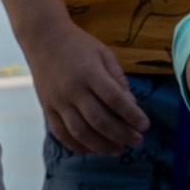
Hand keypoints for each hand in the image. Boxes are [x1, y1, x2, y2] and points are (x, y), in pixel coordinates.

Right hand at [18, 17, 149, 155]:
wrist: (43, 39)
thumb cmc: (79, 45)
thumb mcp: (105, 54)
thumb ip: (118, 79)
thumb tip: (132, 105)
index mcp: (90, 73)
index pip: (114, 99)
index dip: (131, 115)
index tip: (145, 126)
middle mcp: (72, 90)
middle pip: (98, 119)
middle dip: (120, 134)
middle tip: (137, 142)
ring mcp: (57, 101)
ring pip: (79, 131)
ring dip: (100, 145)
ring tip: (118, 151)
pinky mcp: (47, 109)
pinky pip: (61, 133)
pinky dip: (77, 145)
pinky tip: (93, 150)